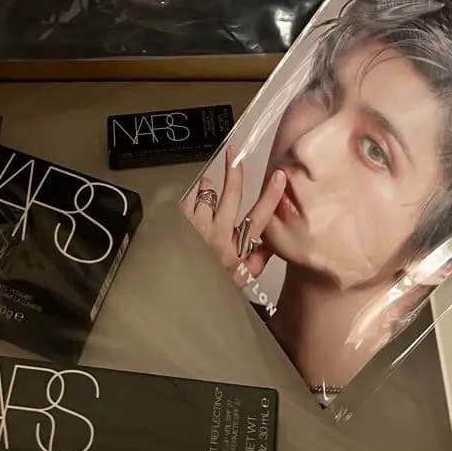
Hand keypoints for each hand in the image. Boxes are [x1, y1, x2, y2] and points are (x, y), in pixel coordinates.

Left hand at [184, 146, 286, 287]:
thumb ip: (257, 262)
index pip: (259, 218)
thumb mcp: (238, 282)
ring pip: (205, 193)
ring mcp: (194, 228)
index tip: (279, 176)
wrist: (172, 296)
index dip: (270, 195)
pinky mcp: (175, 224)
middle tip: (234, 154)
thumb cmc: (206, 288)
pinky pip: (185, 199)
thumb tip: (271, 244)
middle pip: (231, 194)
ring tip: (207, 189)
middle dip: (234, 171)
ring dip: (207, 188)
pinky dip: (190, 197)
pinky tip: (191, 203)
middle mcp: (216, 236)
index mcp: (235, 250)